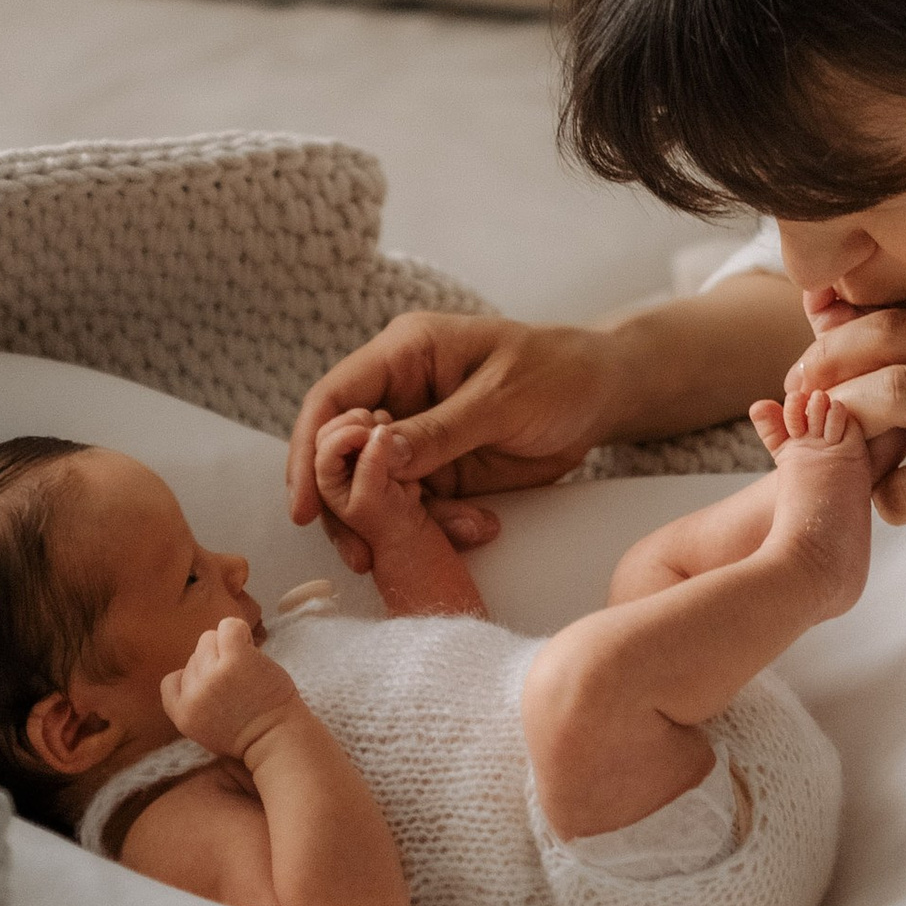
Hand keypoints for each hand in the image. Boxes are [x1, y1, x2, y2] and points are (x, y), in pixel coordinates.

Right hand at [164, 615, 304, 764]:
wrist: (277, 738)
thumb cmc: (248, 733)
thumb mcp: (204, 729)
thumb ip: (194, 702)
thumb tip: (196, 666)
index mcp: (183, 715)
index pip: (172, 680)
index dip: (193, 677)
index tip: (214, 686)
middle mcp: (194, 695)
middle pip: (194, 656)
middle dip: (214, 662)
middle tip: (237, 679)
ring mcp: (213, 676)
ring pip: (209, 638)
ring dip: (228, 647)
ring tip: (246, 665)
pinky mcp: (235, 659)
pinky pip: (229, 626)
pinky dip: (239, 631)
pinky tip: (250, 646)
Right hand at [286, 310, 622, 555]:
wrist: (601, 396)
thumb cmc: (556, 371)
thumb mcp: (500, 398)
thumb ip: (440, 429)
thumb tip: (376, 452)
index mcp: (405, 354)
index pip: (334, 399)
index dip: (309, 450)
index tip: (304, 505)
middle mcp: (401, 394)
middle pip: (342, 453)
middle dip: (347, 504)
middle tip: (362, 552)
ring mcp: (418, 437)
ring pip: (375, 489)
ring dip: (398, 523)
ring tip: (447, 538)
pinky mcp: (440, 471)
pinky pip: (417, 508)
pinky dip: (436, 527)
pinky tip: (478, 527)